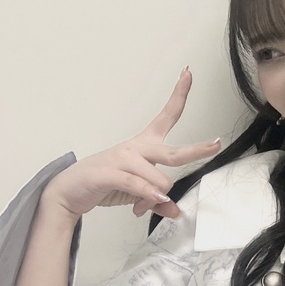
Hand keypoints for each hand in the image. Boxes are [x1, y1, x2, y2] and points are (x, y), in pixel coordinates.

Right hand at [41, 68, 219, 221]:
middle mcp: (136, 148)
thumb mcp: (135, 193)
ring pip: (160, 180)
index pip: (166, 116)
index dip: (179, 94)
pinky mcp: (111, 173)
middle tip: (216, 145)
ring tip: (140, 206)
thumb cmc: (104, 184)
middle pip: (174, 152)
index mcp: (144, 145)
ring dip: (155, 199)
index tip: (188, 73)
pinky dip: (148, 197)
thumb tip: (175, 211)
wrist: (69, 191)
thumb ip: (157, 200)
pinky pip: (139, 186)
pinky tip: (145, 204)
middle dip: (197, 150)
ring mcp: (124, 159)